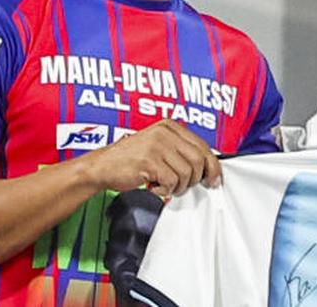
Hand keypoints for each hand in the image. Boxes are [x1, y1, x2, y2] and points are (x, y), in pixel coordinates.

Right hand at [83, 119, 220, 195]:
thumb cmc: (131, 160)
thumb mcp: (158, 147)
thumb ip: (180, 152)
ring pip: (186, 173)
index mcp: (170, 126)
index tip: (214, 180)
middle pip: (198, 160)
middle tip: (182, 186)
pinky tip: (154, 186)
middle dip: (195, 179)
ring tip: (165, 185)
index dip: (213, 166)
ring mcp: (156, 145)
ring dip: (178, 186)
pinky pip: (171, 181)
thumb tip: (209, 169)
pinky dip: (165, 190)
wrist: (102, 166)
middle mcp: (165, 132)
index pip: (202, 146)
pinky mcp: (149, 160)